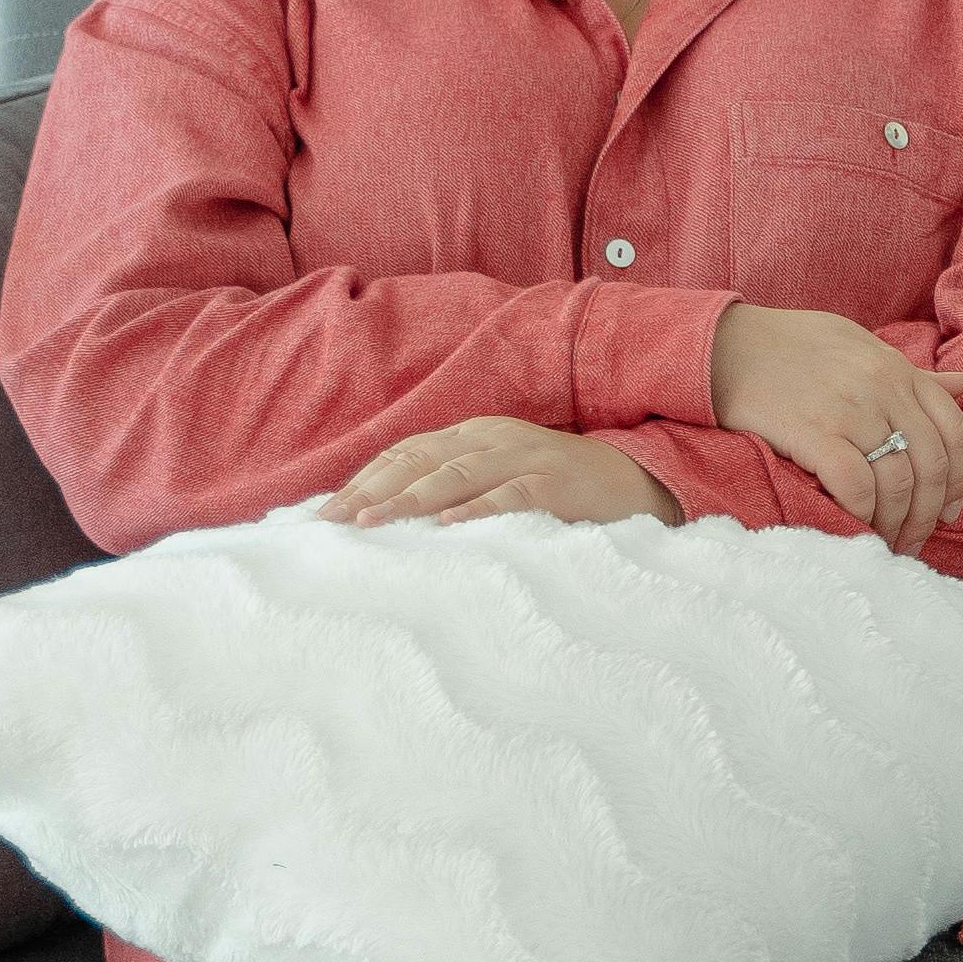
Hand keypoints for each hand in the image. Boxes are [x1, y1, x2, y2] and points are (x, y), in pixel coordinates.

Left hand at [323, 417, 683, 530]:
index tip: (324, 513)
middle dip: (371, 491)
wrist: (638, 480)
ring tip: (371, 524)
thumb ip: (457, 486)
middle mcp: (494, 439)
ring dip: (409, 500)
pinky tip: (444, 527)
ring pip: (455, 475)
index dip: (364, 479)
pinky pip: (510, 495)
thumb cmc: (560, 489)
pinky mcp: (556, 483)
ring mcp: (526, 457)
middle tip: (330, 523)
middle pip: (419, 461)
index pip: (406, 453)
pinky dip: (475, 509)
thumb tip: (391, 517)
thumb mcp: (501, 476)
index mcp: (475, 435)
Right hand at [711, 301, 962, 552]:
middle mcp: (882, 387)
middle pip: (931, 465)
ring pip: (898, 482)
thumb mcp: (859, 345)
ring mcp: (849, 409)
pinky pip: (856, 484)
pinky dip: (863, 514)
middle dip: (928, 514)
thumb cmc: (790, 345)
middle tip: (913, 541)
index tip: (948, 511)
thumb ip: (909, 373)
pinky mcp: (811, 430)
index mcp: (898, 368)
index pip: (954, 431)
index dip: (959, 480)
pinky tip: (855, 527)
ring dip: (896, 524)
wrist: (722, 343)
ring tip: (884, 545)